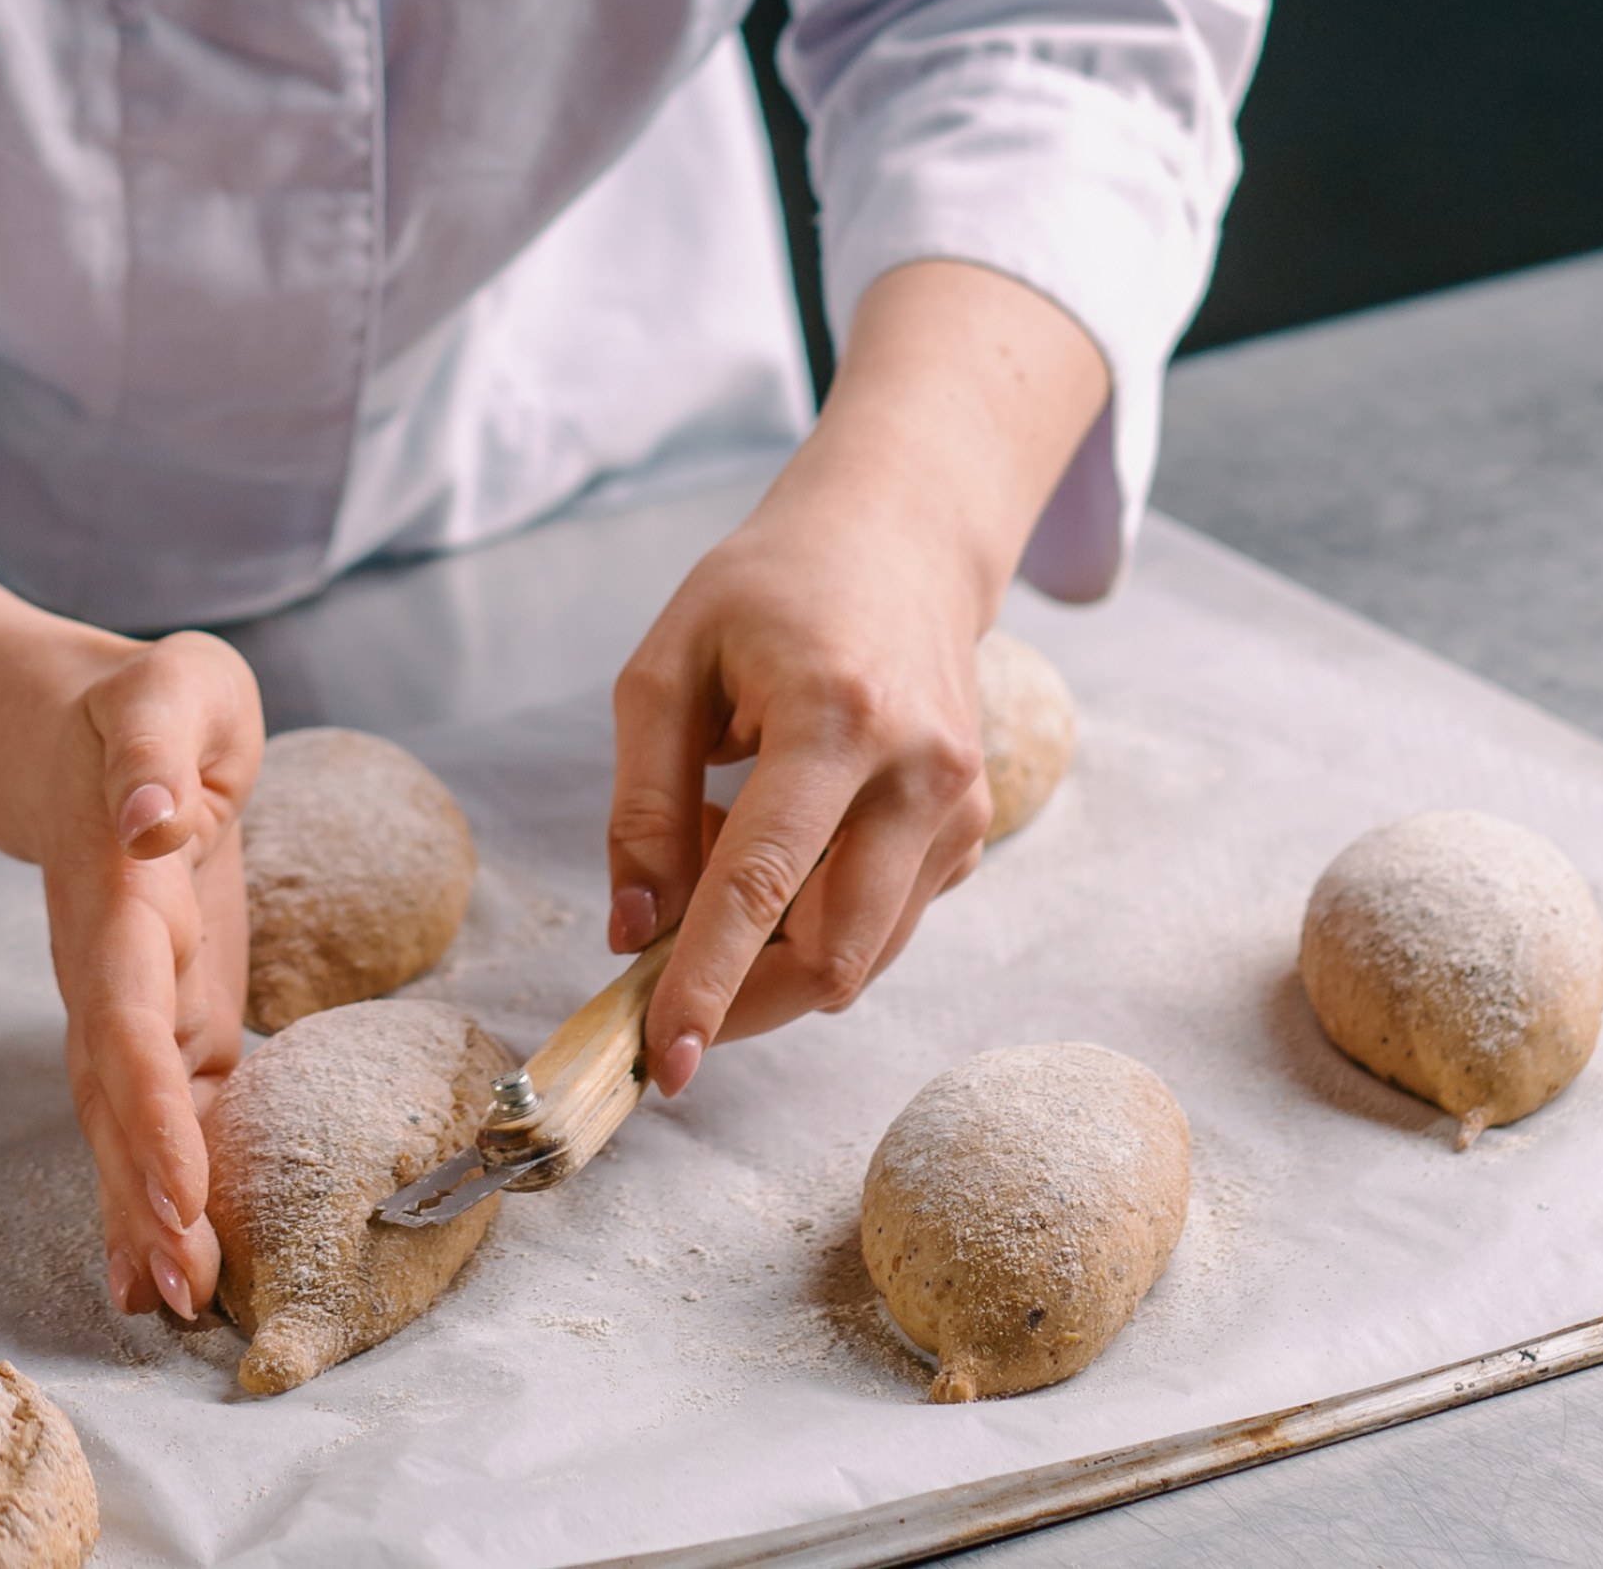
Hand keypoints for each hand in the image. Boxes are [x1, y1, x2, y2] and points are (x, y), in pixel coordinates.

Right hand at [33, 631, 258, 1321]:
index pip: (128, 1020)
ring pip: (125, 1118)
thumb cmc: (146, 707)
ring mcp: (128, 996)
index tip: (179, 1196)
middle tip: (181, 1294)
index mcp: (118, 894)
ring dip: (145, 1208)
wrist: (86, 729)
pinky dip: (161, 1182)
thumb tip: (152, 818)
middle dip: (144, 1193)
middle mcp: (112, 964)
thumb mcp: (167, 692)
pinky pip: (157, 1107)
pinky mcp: (162, 1008)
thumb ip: (154, 753)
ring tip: (176, 1304)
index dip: (151, 1112)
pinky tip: (169, 1261)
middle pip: (117, 1094)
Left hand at [602, 260, 1107, 1090]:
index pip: (763, 884)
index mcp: (835, 717)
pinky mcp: (970, 833)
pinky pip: (884, 924)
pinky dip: (818, 924)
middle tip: (662, 986)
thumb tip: (632, 931)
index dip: (707, 982)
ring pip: (861, 958)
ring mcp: (960, 809)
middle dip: (740, 999)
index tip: (662, 1061)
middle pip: (831, 955)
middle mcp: (919, 772)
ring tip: (721, 876)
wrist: (898, 541)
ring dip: (775, 961)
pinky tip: (783, 850)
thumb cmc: (767, 593)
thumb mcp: (670, 665)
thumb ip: (645, 803)